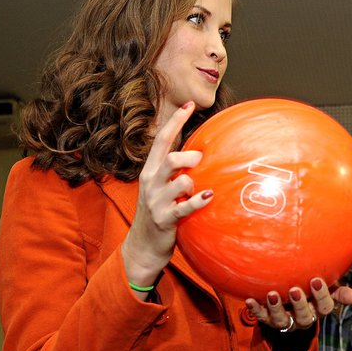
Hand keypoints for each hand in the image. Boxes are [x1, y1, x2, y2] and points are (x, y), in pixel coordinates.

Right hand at [123, 102, 209, 286]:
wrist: (142, 246)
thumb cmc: (159, 213)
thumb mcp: (163, 188)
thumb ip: (176, 171)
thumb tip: (201, 154)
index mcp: (150, 171)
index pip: (162, 140)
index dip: (175, 121)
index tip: (190, 104)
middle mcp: (151, 182)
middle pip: (169, 158)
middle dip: (188, 156)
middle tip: (200, 159)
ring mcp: (156, 201)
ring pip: (180, 181)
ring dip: (193, 182)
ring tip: (200, 189)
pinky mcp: (165, 219)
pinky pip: (185, 207)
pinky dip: (198, 201)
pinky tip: (209, 197)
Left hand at [244, 277, 351, 330]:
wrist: (289, 305)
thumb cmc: (310, 292)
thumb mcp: (325, 290)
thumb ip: (338, 292)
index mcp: (318, 310)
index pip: (325, 307)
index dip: (321, 296)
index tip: (316, 280)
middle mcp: (302, 319)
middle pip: (304, 316)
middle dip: (299, 304)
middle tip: (294, 289)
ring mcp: (284, 321)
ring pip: (281, 320)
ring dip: (276, 308)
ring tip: (271, 293)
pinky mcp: (268, 320)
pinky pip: (261, 318)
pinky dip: (255, 309)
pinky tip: (249, 299)